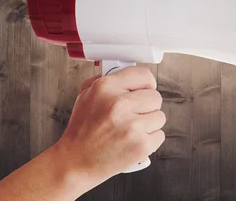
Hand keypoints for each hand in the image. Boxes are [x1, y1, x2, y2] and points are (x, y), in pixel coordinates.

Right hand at [53, 67, 165, 185]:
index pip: (144, 75)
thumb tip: (128, 74)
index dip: (147, 84)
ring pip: (160, 116)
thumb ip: (106, 80)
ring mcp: (131, 125)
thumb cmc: (82, 131)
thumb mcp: (86, 96)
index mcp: (105, 87)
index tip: (145, 90)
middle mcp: (119, 104)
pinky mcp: (141, 144)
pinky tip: (133, 141)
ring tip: (130, 130)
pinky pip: (160, 135)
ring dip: (149, 124)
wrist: (75, 162)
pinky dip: (150, 140)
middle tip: (133, 115)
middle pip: (155, 97)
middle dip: (147, 107)